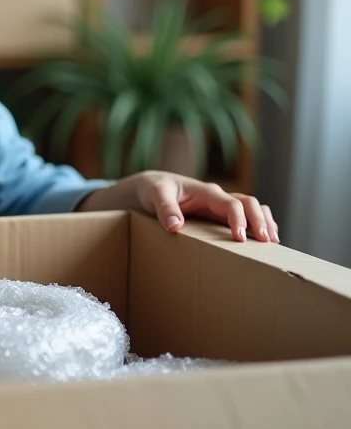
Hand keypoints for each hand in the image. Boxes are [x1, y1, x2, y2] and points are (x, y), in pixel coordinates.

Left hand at [77, 171, 278, 243]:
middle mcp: (218, 196)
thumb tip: (174, 226)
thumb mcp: (155, 195)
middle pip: (248, 203)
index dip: (238, 219)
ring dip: (265, 221)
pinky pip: (246, 215)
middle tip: (267, 241)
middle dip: (260, 220)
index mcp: (205, 191)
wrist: (154, 186)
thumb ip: (164, 208)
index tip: (239, 238)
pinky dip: (258, 224)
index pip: (230, 203)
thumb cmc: (155, 189)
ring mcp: (221, 204)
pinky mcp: (221, 213)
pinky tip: (265, 240)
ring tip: (274, 242)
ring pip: (252, 207)